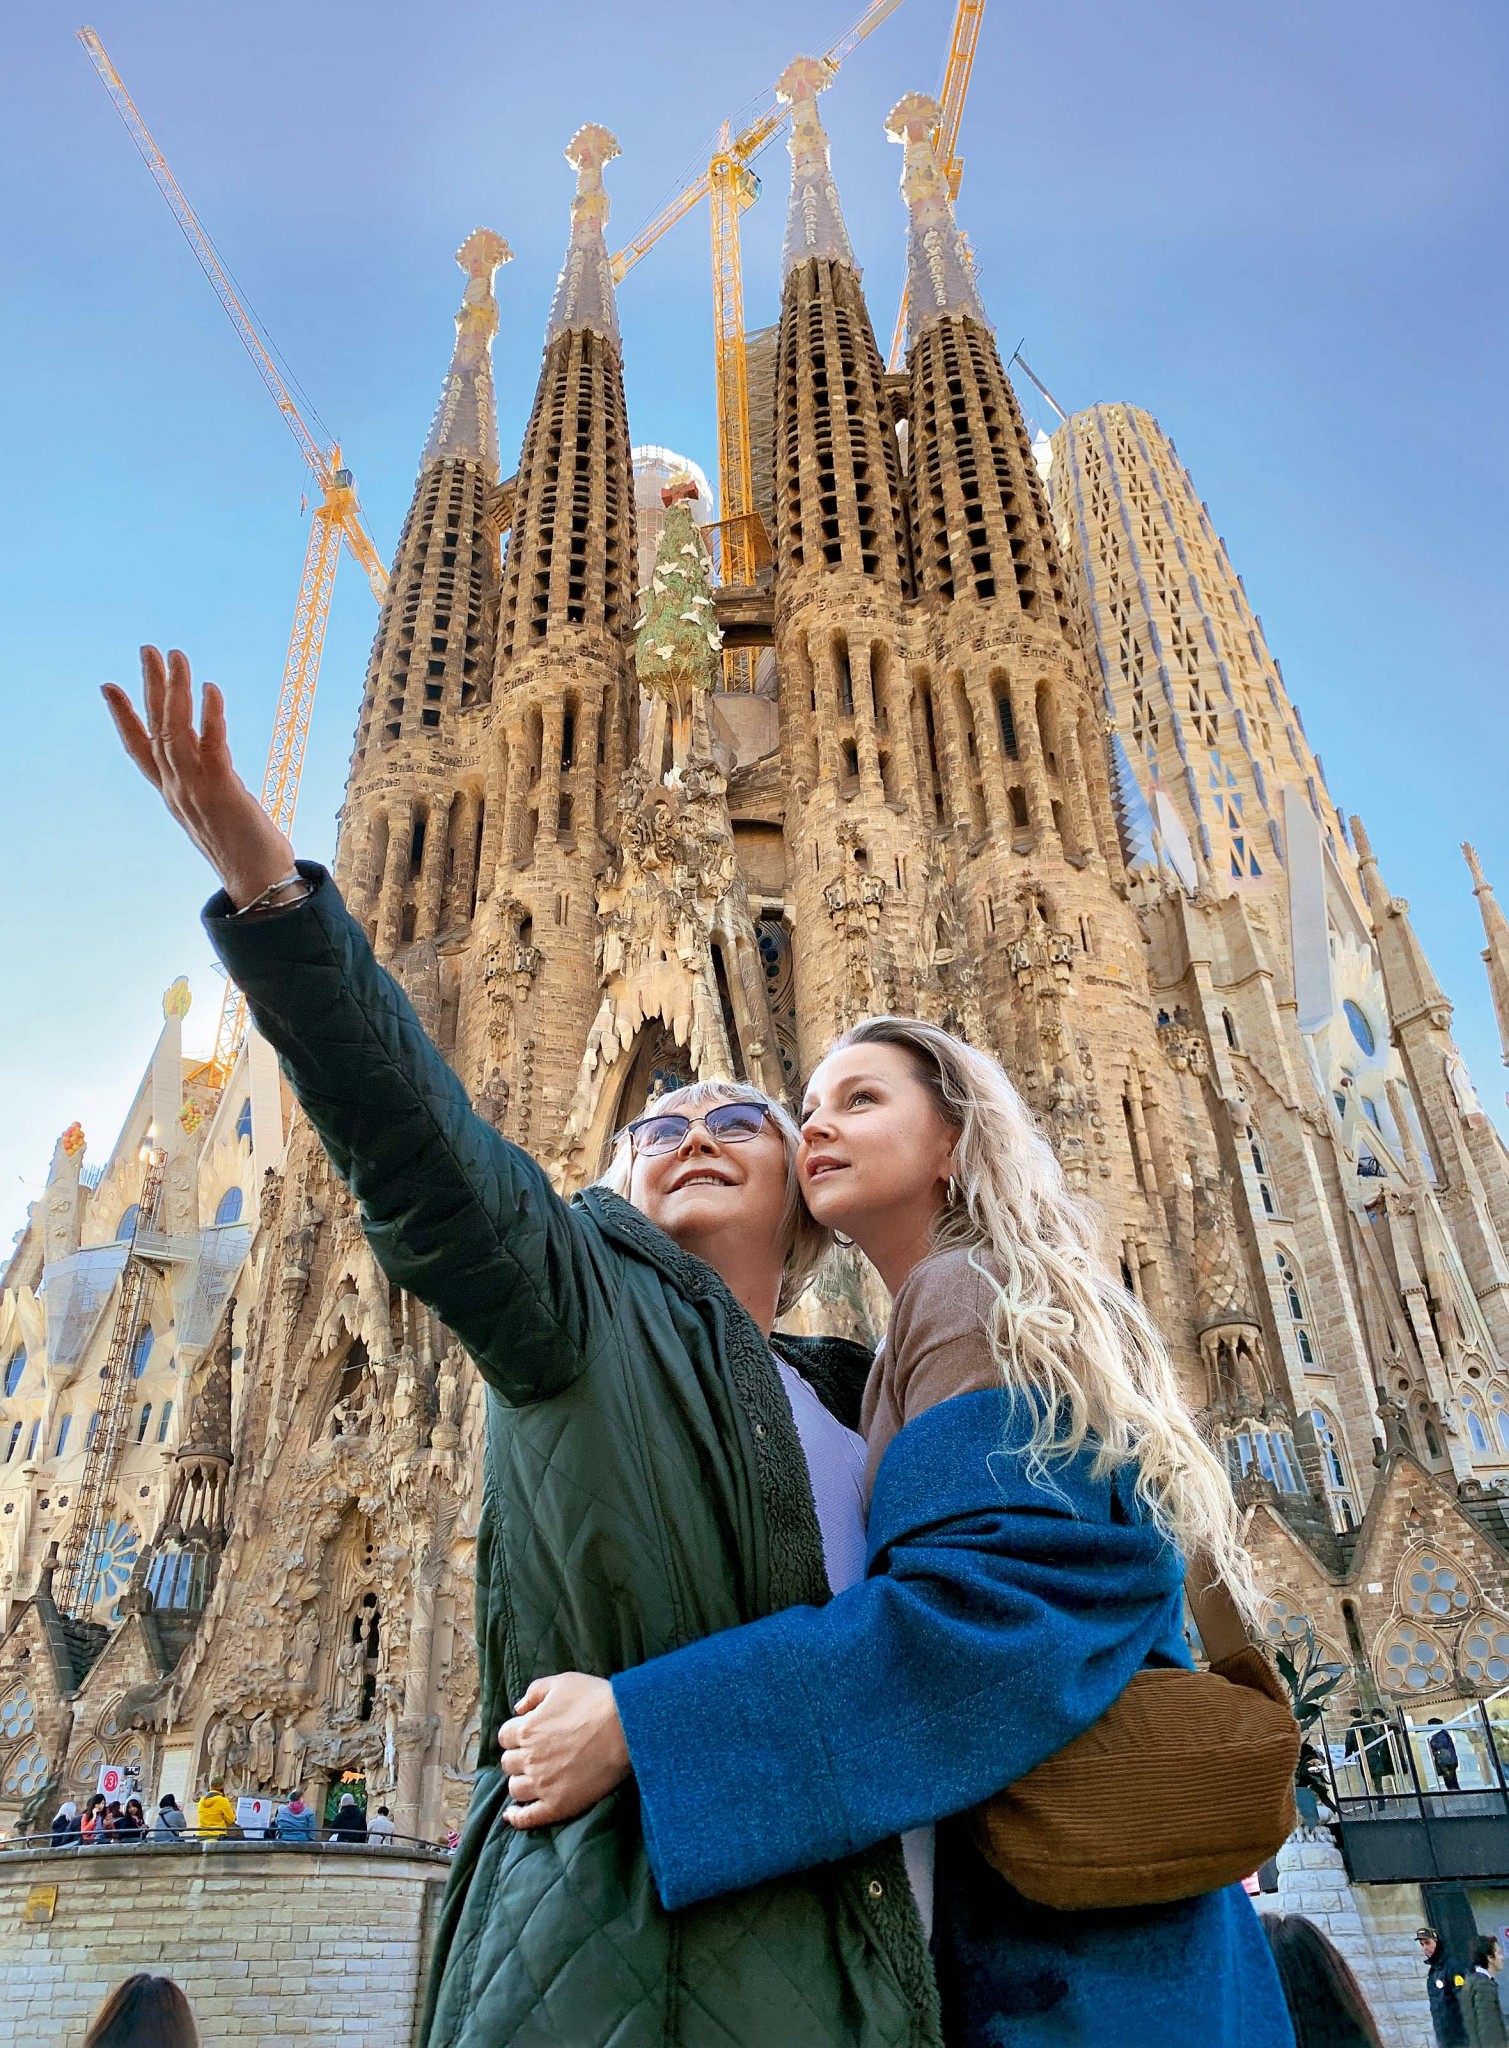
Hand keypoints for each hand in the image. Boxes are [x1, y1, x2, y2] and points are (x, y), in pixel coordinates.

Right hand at [102, 645, 296, 909]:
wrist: (260, 886)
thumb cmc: (248, 854)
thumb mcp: (219, 812)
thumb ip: (210, 784)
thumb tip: (214, 766)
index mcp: (174, 795)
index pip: (141, 750)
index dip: (124, 717)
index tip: (110, 686)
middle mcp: (178, 790)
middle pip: (156, 729)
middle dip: (150, 687)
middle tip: (148, 649)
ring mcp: (196, 790)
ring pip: (176, 731)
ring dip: (175, 691)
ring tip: (176, 656)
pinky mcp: (222, 791)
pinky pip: (212, 746)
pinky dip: (210, 715)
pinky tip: (210, 688)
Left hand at [499, 1672, 630, 1829]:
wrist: (625, 1727)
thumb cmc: (595, 1700)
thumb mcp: (563, 1682)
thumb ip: (535, 1692)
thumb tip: (518, 1708)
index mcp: (526, 1729)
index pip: (505, 1736)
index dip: (515, 1734)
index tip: (528, 1733)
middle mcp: (529, 1758)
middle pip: (508, 1763)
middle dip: (518, 1757)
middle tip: (535, 1754)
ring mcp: (542, 1784)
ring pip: (515, 1789)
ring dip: (521, 1781)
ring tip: (534, 1777)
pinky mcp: (558, 1804)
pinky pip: (528, 1817)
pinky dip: (517, 1818)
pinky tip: (512, 1815)